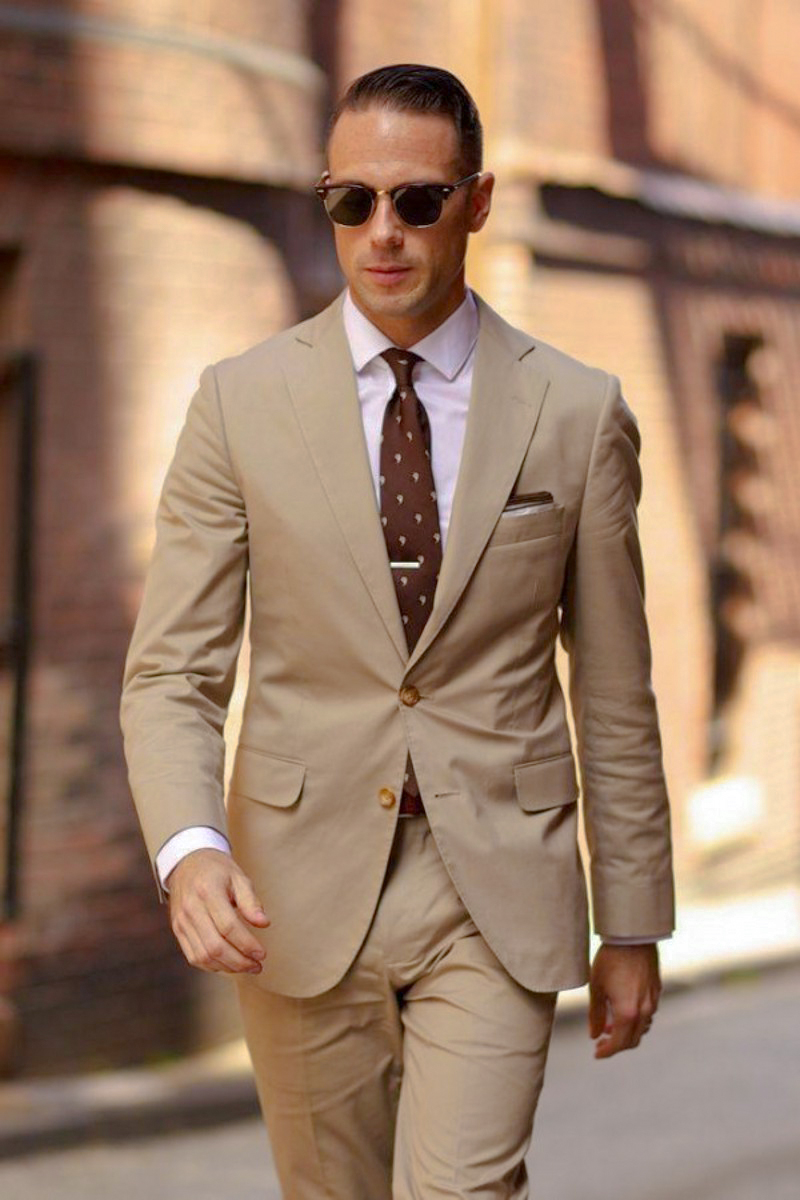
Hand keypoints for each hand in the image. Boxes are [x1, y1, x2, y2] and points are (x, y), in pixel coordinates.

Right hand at [167, 848, 269, 974]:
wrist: (187, 863)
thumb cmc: (217, 870)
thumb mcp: (238, 877)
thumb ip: (251, 901)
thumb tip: (264, 923)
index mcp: (208, 891)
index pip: (228, 926)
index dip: (247, 944)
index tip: (262, 954)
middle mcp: (191, 909)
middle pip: (215, 946)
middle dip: (239, 962)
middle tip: (258, 965)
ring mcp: (181, 921)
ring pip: (203, 956)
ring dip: (227, 967)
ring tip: (247, 967)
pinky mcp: (178, 930)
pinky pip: (193, 957)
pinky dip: (212, 966)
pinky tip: (229, 964)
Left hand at [588, 943, 660, 1058]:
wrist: (632, 937)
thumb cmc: (610, 960)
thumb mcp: (596, 987)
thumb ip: (595, 1014)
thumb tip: (594, 1035)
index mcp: (627, 1013)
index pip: (618, 1043)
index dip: (607, 1051)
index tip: (596, 1053)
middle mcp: (644, 1011)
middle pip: (632, 1040)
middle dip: (616, 1044)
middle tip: (601, 1040)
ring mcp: (653, 1002)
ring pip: (642, 1028)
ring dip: (626, 1031)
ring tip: (609, 1023)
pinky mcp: (657, 991)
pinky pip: (647, 1014)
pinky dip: (635, 1019)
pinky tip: (623, 1008)